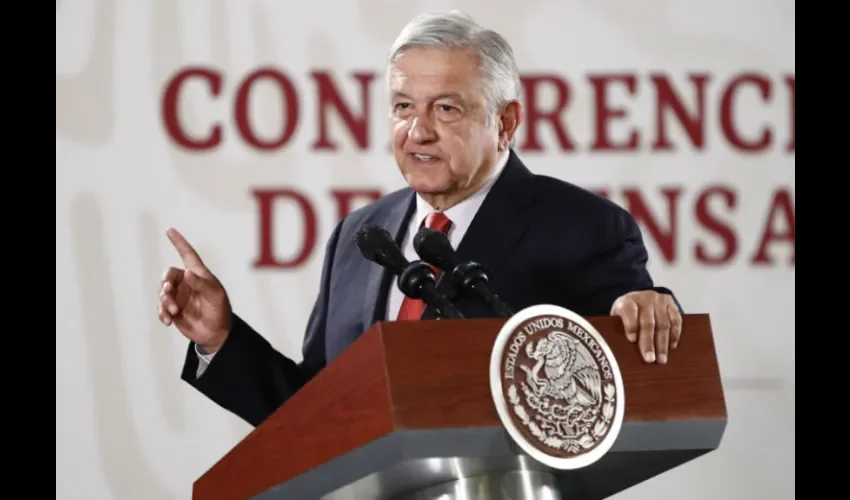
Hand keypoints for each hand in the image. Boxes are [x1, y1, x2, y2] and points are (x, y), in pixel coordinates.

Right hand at [158, 227, 231, 352]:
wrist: (215, 334)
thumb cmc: (220, 311)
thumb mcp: (215, 296)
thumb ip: (201, 284)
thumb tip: (187, 273)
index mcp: (198, 275)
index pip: (187, 255)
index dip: (179, 242)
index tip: (169, 230)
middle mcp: (186, 283)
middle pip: (168, 275)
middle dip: (165, 283)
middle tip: (168, 292)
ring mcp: (179, 296)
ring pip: (162, 292)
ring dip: (164, 301)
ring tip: (173, 312)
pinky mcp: (173, 310)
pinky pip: (161, 307)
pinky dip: (162, 313)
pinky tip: (167, 321)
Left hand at [610, 290, 681, 363]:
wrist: (638, 299)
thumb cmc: (626, 314)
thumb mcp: (617, 318)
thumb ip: (619, 329)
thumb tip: (622, 351)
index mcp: (626, 302)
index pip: (629, 312)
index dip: (630, 325)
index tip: (632, 340)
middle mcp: (644, 298)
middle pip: (648, 322)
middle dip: (649, 342)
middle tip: (649, 359)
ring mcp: (659, 300)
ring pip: (663, 323)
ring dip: (663, 343)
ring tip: (662, 359)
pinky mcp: (671, 303)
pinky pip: (676, 320)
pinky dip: (674, 335)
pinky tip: (672, 346)